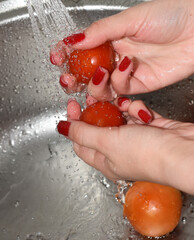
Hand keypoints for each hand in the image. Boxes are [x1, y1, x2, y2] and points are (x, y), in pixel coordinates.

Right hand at [51, 0, 193, 97]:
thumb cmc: (169, 15)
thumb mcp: (130, 19)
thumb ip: (101, 31)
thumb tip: (73, 40)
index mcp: (110, 38)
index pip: (82, 50)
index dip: (67, 55)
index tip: (56, 58)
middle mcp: (115, 57)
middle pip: (87, 73)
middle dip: (74, 78)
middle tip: (67, 78)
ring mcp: (125, 73)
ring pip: (101, 88)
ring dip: (95, 84)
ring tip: (100, 73)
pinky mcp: (138, 85)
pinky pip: (120, 91)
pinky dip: (118, 84)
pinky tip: (125, 69)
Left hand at [58, 97, 193, 194]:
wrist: (184, 151)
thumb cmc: (148, 154)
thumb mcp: (107, 142)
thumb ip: (83, 133)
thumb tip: (61, 128)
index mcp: (105, 160)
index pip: (81, 141)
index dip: (74, 123)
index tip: (72, 104)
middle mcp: (118, 151)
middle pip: (100, 126)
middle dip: (97, 109)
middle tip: (96, 95)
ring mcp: (135, 139)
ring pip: (119, 117)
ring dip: (120, 107)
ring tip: (123, 104)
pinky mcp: (150, 127)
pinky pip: (136, 113)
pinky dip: (136, 108)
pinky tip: (142, 111)